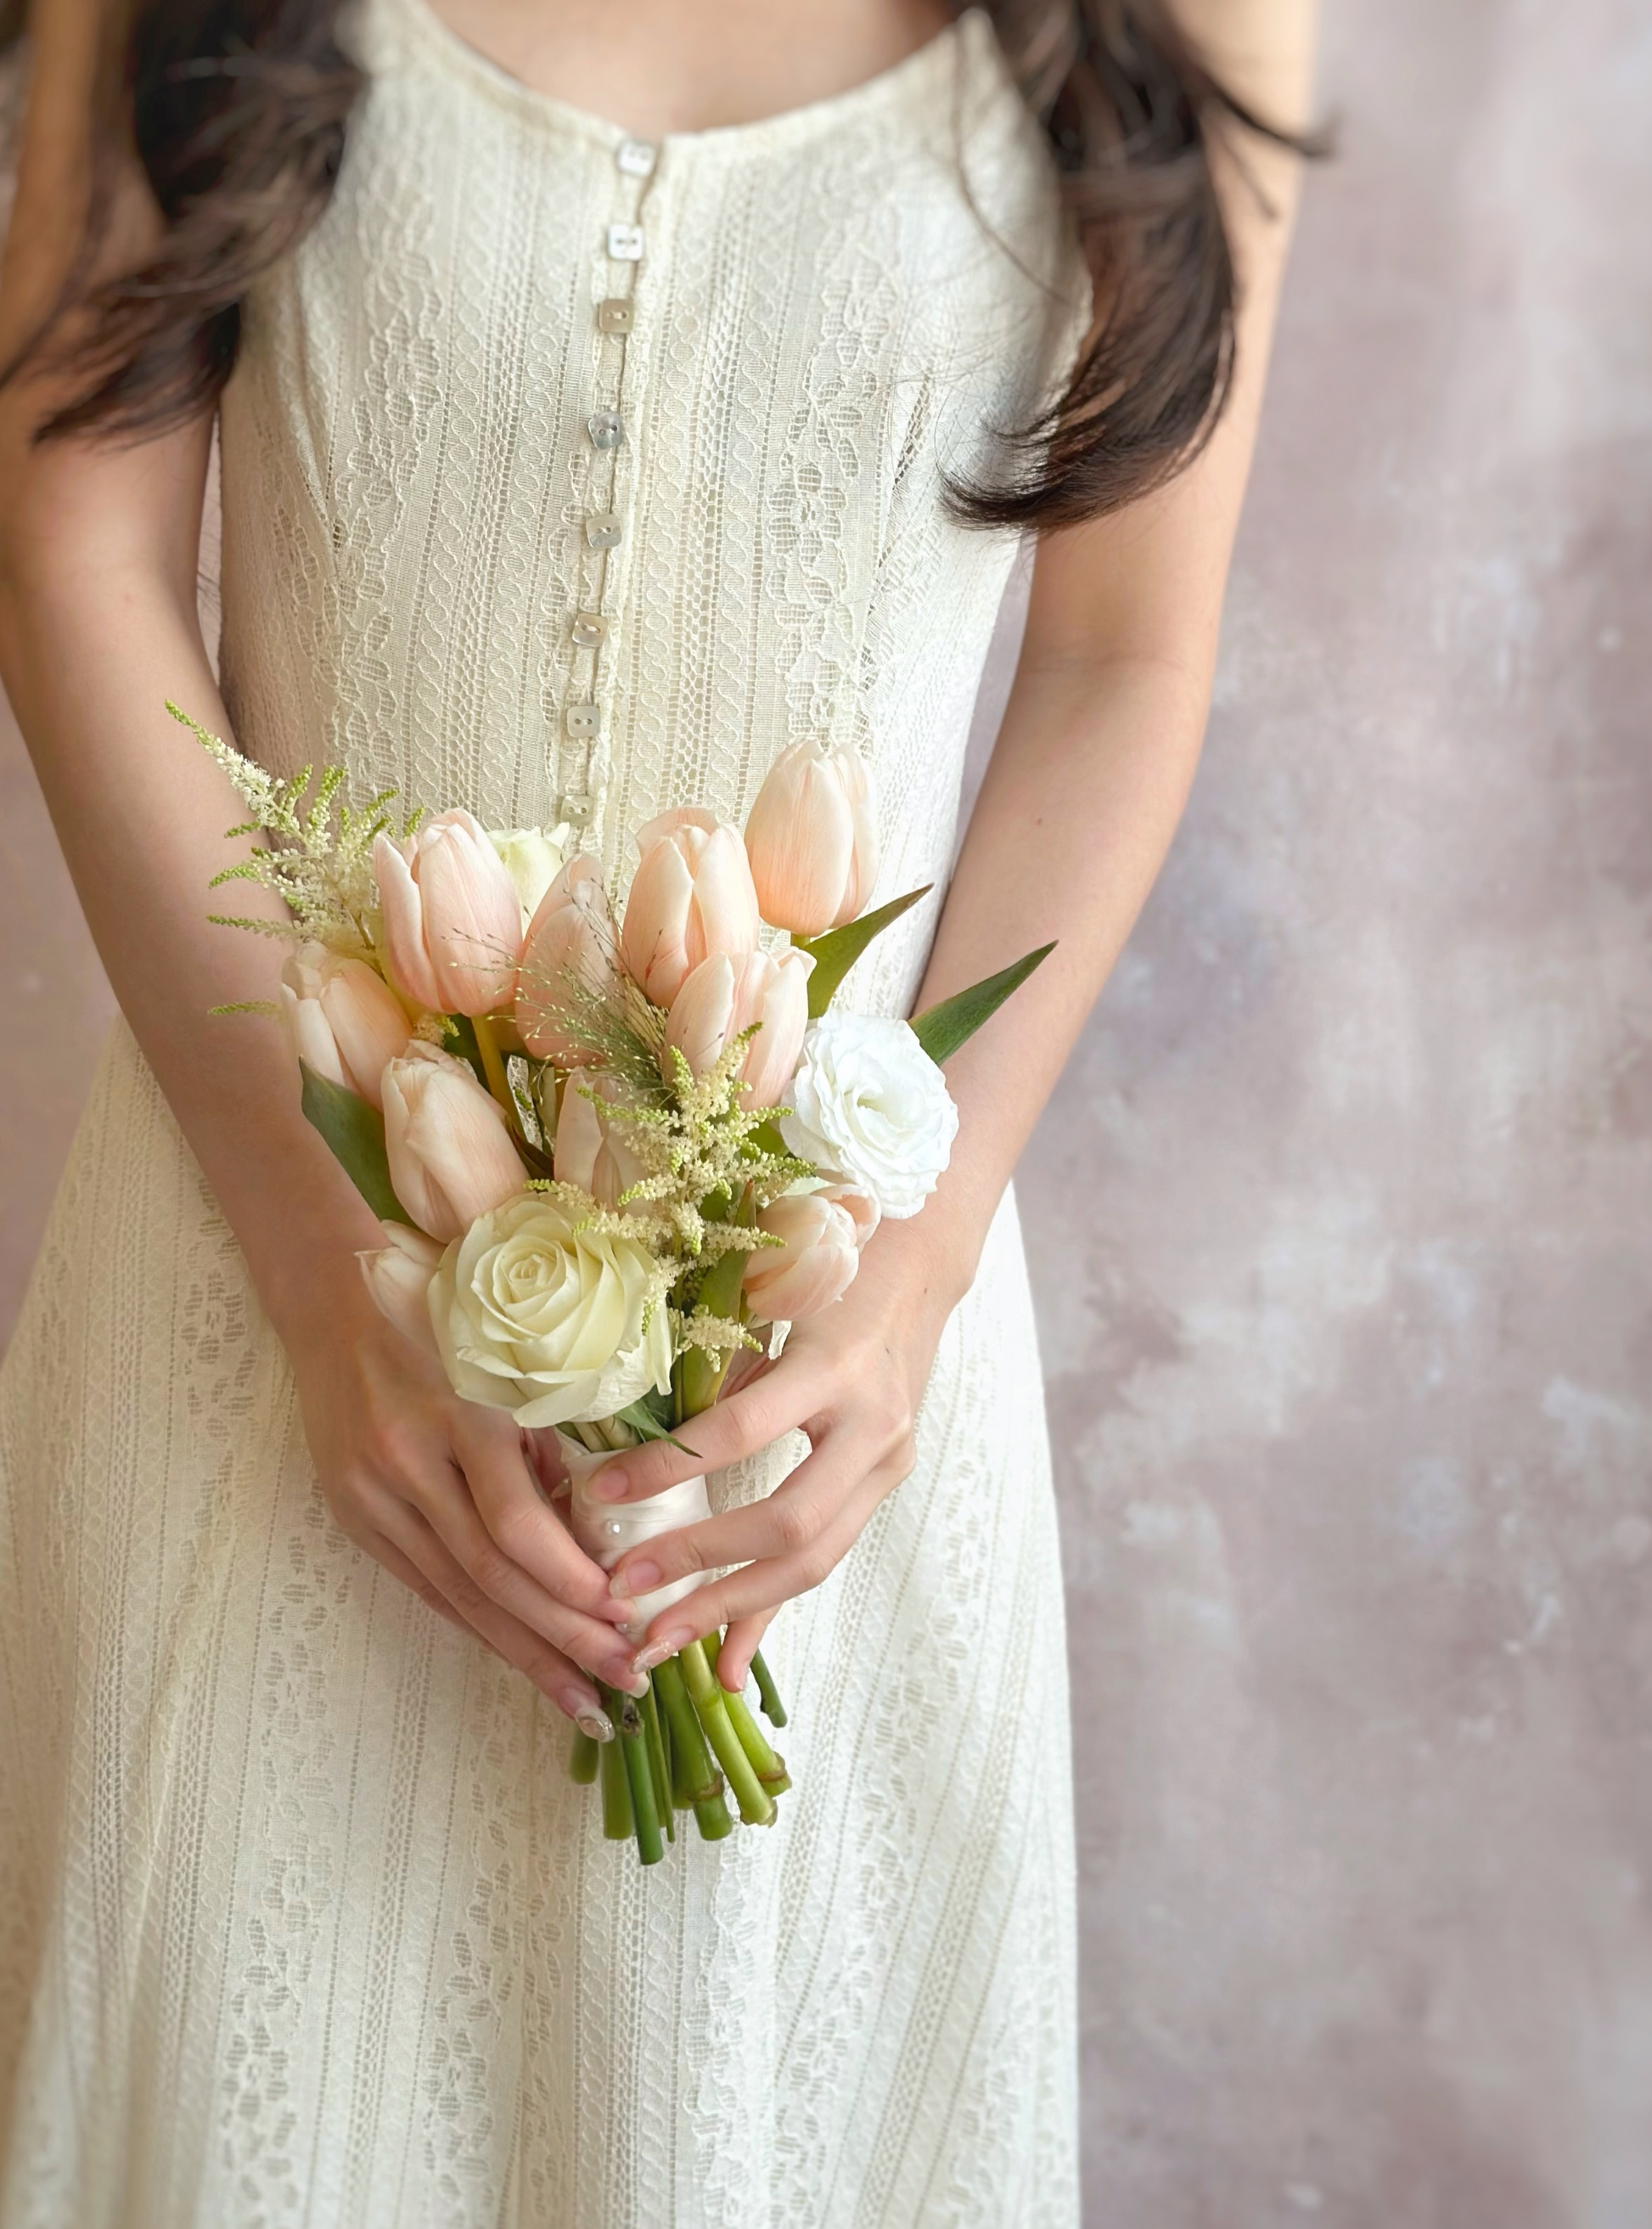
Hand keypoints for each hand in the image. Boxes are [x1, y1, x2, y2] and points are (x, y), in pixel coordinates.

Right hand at [287, 1291, 645, 1734]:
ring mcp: (373, 1496)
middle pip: (490, 1573)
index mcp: (457, 1415)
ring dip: (524, 1651)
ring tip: (582, 1698)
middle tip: (624, 1680)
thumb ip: (543, 1440)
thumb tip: (593, 1526)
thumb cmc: (438, 1323)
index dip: (568, 1579)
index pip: (513, 1524)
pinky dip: (478, 1625)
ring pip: (457, 1593)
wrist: (332, 1307)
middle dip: (562, 1635)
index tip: (624, 1616)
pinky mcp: (355, 1519)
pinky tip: (519, 1659)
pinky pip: (427, 1585)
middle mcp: (409, 1463)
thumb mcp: (503, 1364)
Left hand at [589, 1217, 966, 1691]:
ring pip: (812, 1560)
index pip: (743, 1430)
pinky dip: (767, 1612)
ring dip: (729, 1609)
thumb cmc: (826, 1271)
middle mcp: (873, 1425)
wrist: (917, 1270)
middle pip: (789, 1524)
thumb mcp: (770, 1303)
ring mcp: (887, 1463)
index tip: (601, 1491)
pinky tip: (725, 1665)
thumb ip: (714, 1367)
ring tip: (658, 1642)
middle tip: (623, 1591)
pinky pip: (821, 1559)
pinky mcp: (883, 1487)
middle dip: (701, 1565)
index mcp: (835, 1366)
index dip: (669, 1467)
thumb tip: (620, 1430)